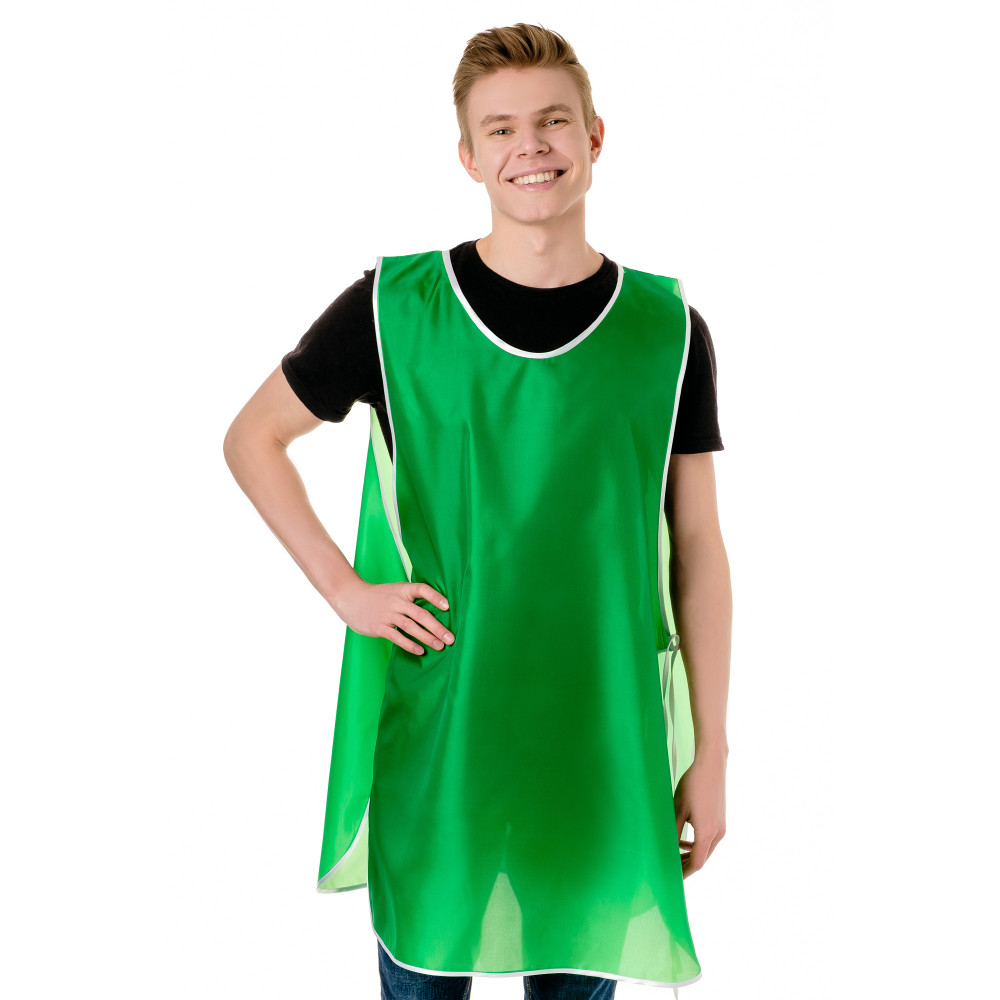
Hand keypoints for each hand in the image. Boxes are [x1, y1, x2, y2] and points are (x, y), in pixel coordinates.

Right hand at [332, 578, 454, 654]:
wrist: (351, 598)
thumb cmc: (378, 597)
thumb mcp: (395, 591)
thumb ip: (411, 599)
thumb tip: (434, 613)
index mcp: (403, 590)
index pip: (422, 589)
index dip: (435, 597)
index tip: (447, 606)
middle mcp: (396, 601)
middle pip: (420, 614)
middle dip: (437, 627)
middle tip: (450, 638)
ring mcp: (387, 614)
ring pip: (410, 626)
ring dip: (427, 637)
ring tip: (440, 646)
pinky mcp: (379, 626)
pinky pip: (397, 637)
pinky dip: (409, 644)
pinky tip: (420, 650)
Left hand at [674, 750, 726, 877]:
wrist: (711, 765)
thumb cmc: (693, 785)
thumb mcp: (678, 809)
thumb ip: (674, 831)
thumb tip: (667, 848)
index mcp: (707, 833)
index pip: (696, 863)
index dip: (684, 872)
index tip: (672, 877)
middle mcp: (718, 833)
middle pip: (702, 859)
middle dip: (686, 865)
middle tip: (670, 868)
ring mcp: (721, 827)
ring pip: (706, 849)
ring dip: (691, 854)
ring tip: (675, 855)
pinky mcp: (720, 820)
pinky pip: (709, 839)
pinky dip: (697, 843)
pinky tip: (684, 840)